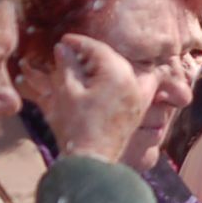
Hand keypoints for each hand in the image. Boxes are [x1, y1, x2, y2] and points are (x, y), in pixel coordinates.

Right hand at [32, 34, 148, 163]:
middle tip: (70, 54)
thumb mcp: (66, 92)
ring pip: (123, 70)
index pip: (97, 49)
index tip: (63, 41)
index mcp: (117, 74)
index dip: (78, 43)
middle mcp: (134, 82)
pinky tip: (101, 82)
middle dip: (91, 54)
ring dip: (103, 66)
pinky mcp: (136, 110)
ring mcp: (138, 97)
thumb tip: (63, 48)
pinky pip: (131, 85)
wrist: (92, 160)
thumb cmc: (76, 127)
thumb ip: (67, 66)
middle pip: (112, 58)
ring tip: (82, 69)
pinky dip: (117, 79)